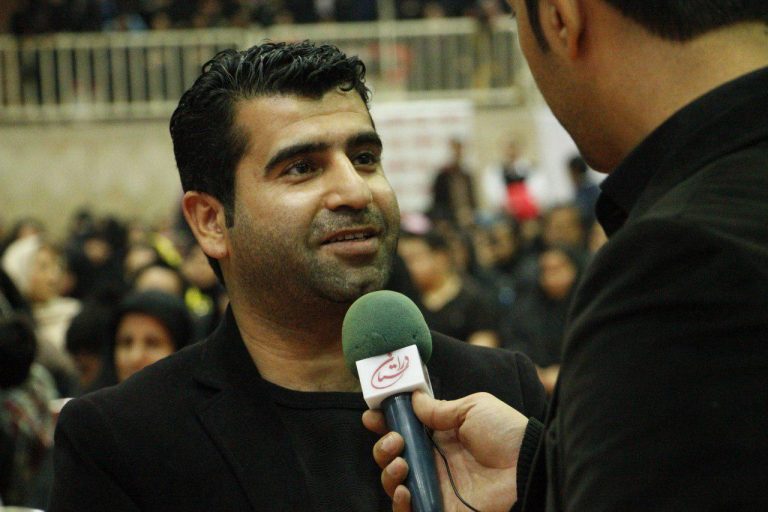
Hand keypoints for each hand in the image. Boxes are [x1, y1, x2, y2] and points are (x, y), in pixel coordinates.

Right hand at [363, 391, 528, 511]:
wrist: (527, 468)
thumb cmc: (506, 434)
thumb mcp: (473, 408)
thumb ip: (440, 409)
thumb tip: (413, 399)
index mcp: (441, 436)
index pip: (404, 429)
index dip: (385, 422)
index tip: (372, 416)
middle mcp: (434, 461)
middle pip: (392, 456)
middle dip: (383, 446)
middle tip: (395, 439)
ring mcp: (435, 487)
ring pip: (394, 483)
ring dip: (388, 471)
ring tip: (402, 463)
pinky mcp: (439, 508)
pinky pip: (408, 510)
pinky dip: (399, 502)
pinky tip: (405, 489)